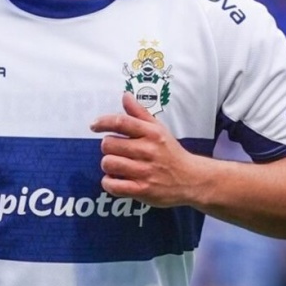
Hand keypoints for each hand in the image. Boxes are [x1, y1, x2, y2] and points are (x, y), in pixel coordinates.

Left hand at [90, 92, 201, 207]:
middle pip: (108, 144)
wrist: (191, 179)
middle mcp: (148, 150)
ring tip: (118, 165)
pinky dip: (109, 182)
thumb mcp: (158, 129)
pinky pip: (112, 185)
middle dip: (108, 147)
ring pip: (108, 163)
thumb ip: (139, 113)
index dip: (103, 122)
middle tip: (117, 151)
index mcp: (151, 133)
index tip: (94, 125)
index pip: (121, 122)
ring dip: (108, 165)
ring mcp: (145, 171)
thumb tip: (125, 95)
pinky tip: (116, 179)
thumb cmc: (170, 152)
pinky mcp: (142, 190)